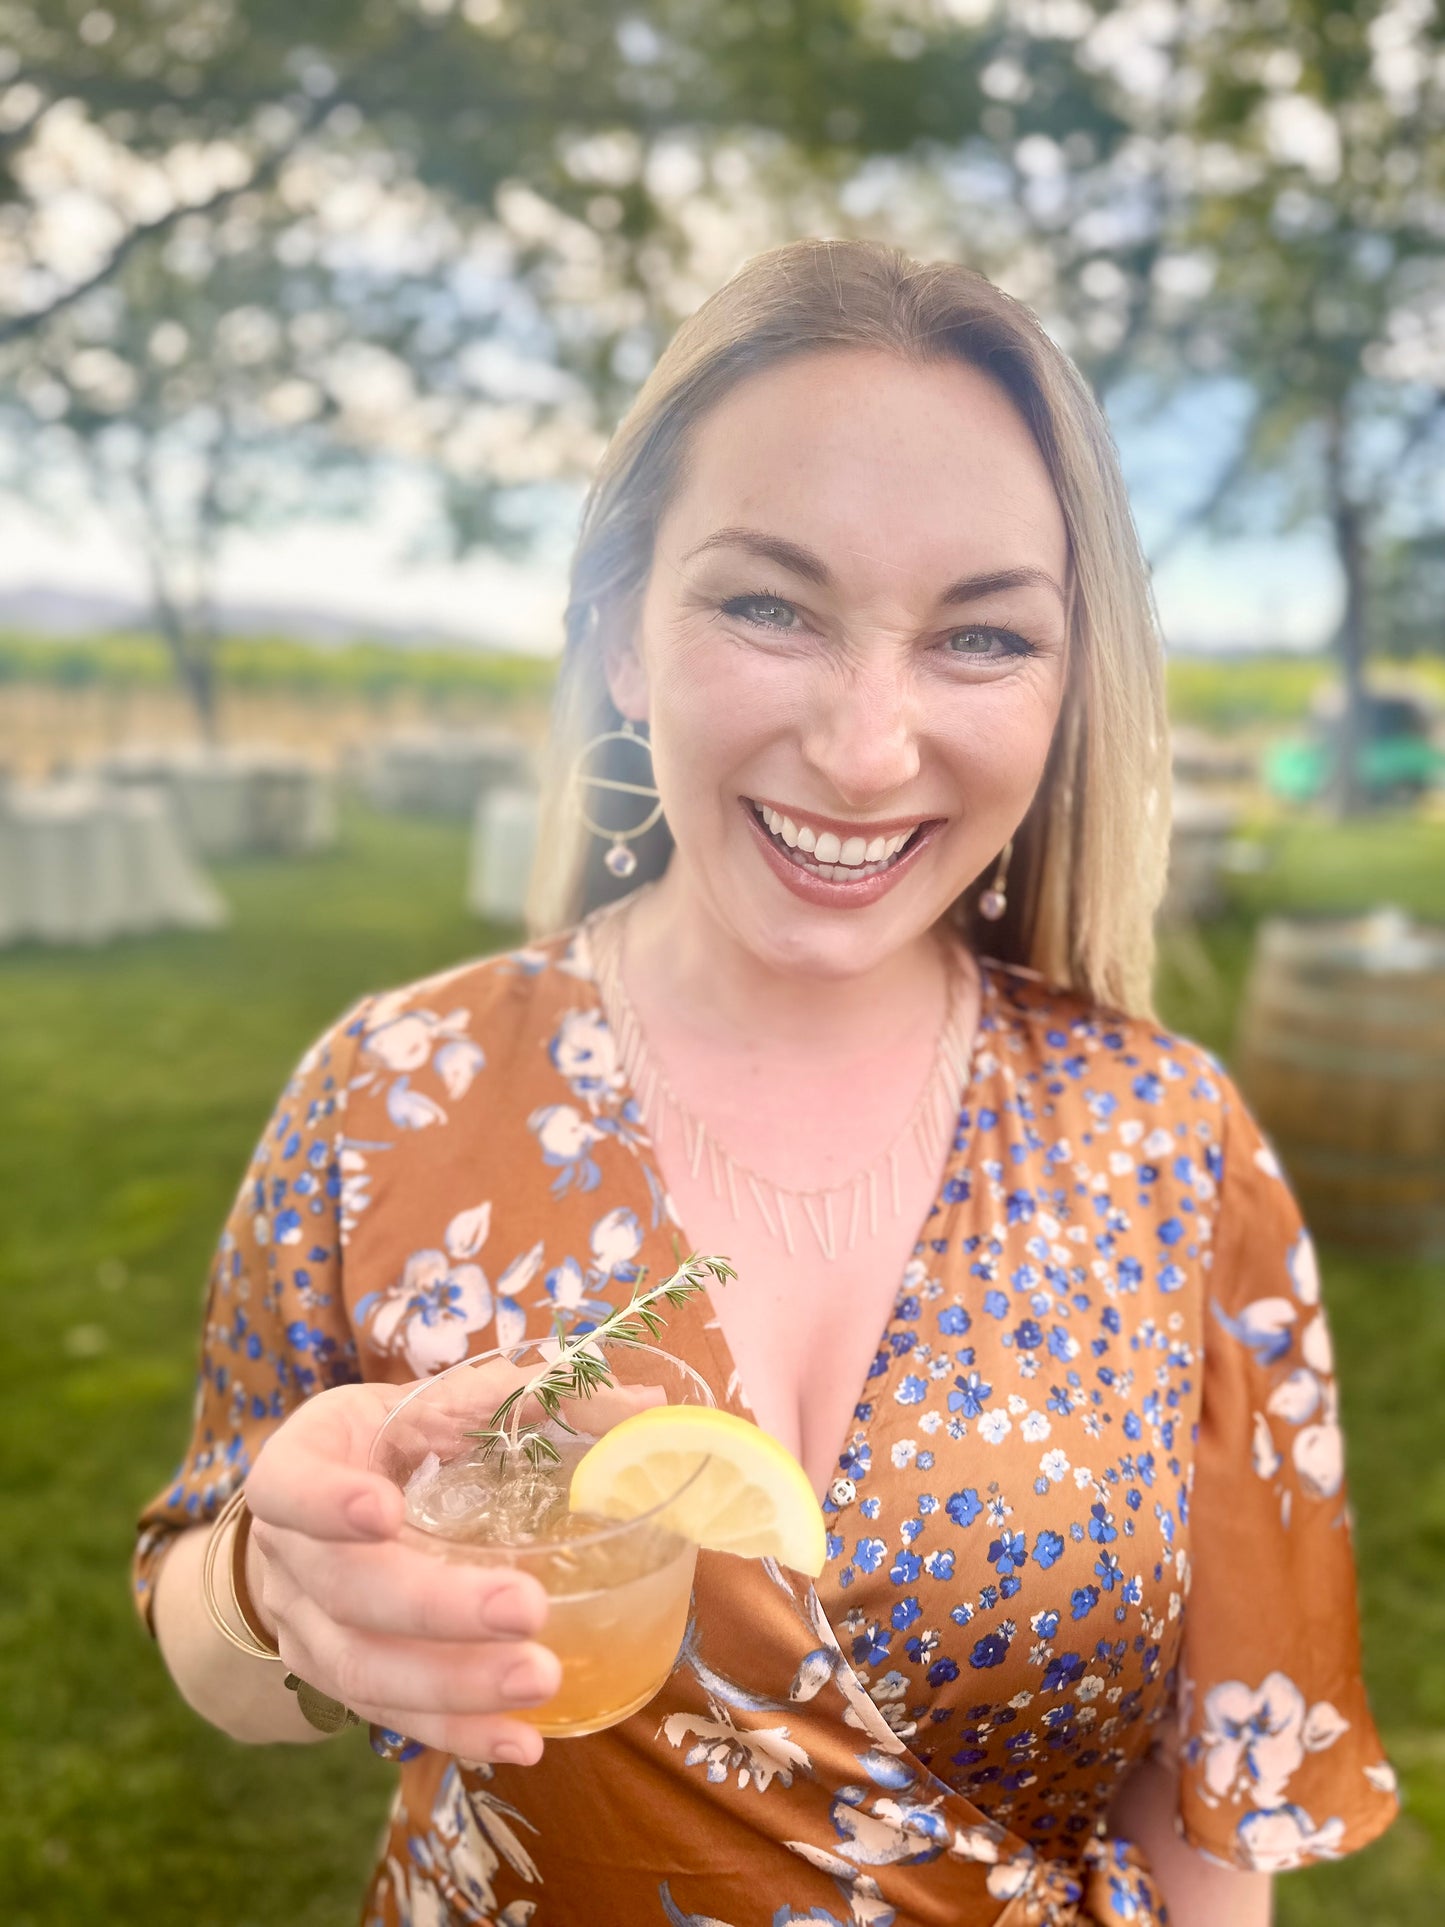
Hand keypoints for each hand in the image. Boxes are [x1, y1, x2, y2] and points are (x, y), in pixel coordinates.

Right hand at [242, 1378, 560, 1766]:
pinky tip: (522, 1740)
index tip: (384, 1509)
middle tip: (526, 1608)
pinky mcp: (336, 1681)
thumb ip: (520, 1400)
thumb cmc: (396, 1441)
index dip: (326, 1501)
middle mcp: (287, 1553)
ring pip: (363, 1669)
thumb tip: (643, 1402)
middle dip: (436, 1607)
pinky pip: (391, 1716)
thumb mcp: (435, 1402)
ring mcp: (304, 1627)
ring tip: (540, 1683)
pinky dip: (457, 1731)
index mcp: (303, 1462)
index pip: (288, 1483)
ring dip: (454, 1685)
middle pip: (345, 1590)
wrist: (328, 1507)